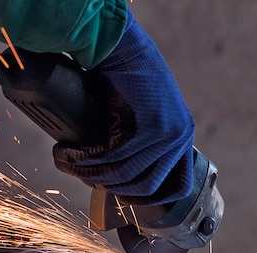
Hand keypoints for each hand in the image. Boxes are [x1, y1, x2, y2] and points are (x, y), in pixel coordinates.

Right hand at [53, 9, 194, 205]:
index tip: (125, 199)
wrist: (124, 49)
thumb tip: (113, 180)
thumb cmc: (125, 81)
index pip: (177, 187)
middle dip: (113, 189)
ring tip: (75, 166)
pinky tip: (77, 154)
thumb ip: (138, 148)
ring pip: (128, 174)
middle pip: (146, 186)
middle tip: (88, 181)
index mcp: (182, 137)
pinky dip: (93, 159)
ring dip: (96, 174)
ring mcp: (171, 133)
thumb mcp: (138, 120)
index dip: (151, 200)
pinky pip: (118, 157)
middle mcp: (182, 137)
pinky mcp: (154, 127)